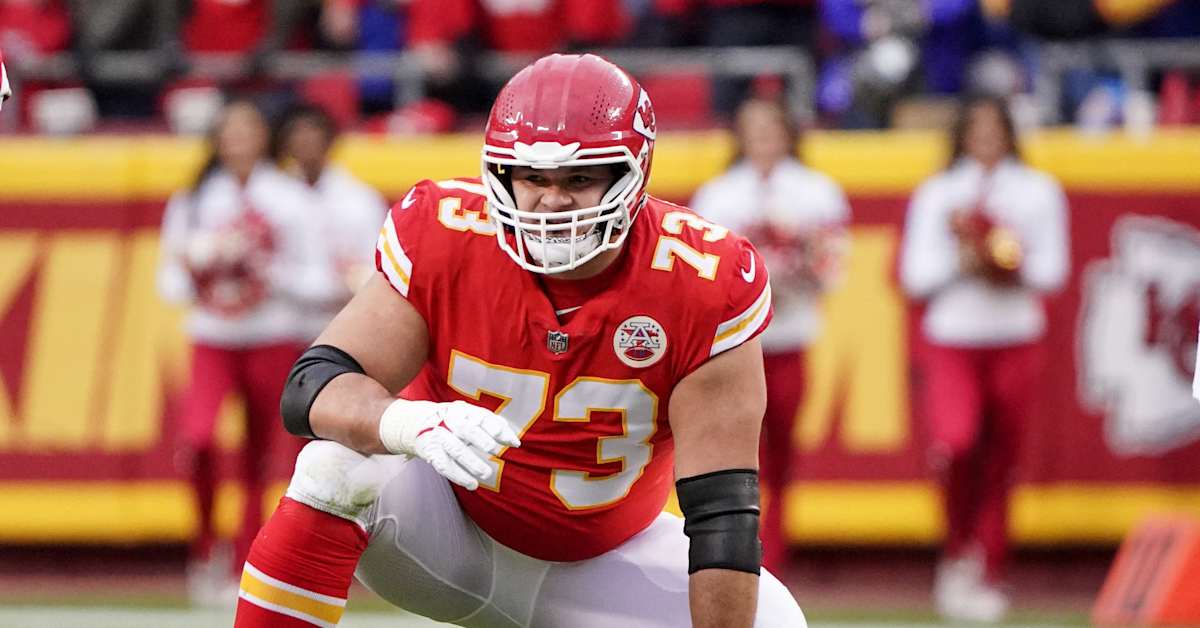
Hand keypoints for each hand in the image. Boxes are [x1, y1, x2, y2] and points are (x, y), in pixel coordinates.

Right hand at [378, 399, 520, 489]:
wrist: (417, 423)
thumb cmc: (454, 421)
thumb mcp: (471, 417)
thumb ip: (493, 425)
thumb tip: (515, 440)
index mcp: (463, 410)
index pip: (482, 417)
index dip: (497, 428)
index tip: (512, 442)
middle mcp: (450, 421)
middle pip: (466, 429)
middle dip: (481, 439)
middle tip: (495, 450)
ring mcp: (439, 436)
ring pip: (456, 450)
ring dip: (471, 462)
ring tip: (486, 474)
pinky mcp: (430, 452)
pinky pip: (444, 465)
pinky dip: (458, 475)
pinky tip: (472, 484)